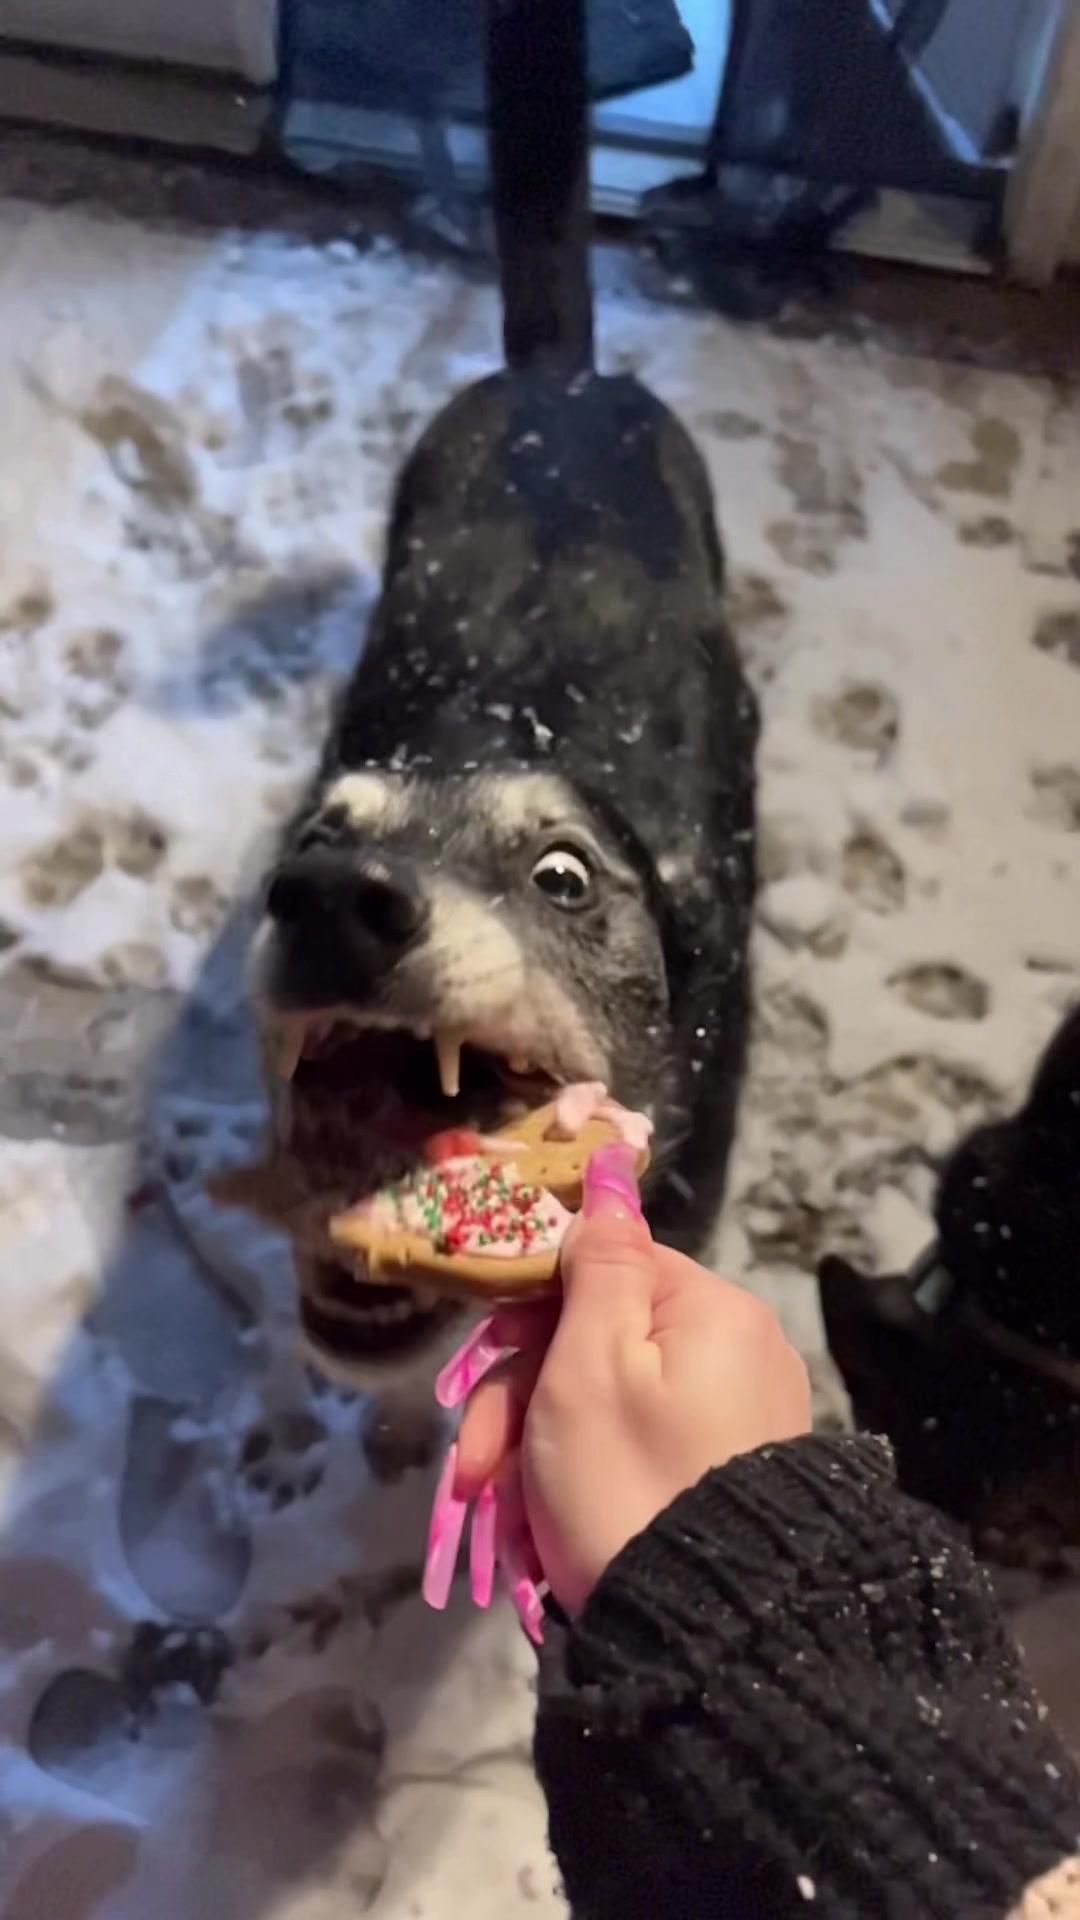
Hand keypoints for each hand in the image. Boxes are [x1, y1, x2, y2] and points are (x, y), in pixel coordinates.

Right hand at [455, 1149, 810, 1615]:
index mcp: (712, 1308)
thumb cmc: (631, 1484)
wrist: (714, 1640)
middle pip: (598, 1341)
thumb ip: (598, 1262)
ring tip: (498, 1515)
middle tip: (473, 1471)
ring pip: (607, 1401)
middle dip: (522, 1401)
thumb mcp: (590, 1365)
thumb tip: (613, 1168)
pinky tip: (544, 1530)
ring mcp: (740, 1416)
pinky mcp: (730, 1475)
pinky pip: (639, 1450)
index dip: (525, 1317)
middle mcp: (739, 1348)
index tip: (478, 1377)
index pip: (599, 1268)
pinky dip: (583, 1479)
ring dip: (537, 1449)